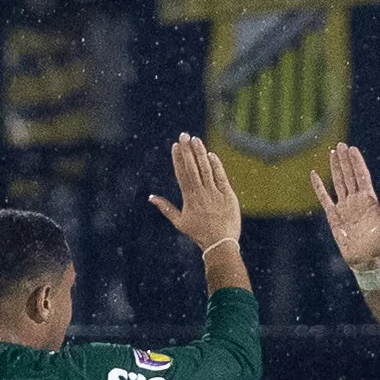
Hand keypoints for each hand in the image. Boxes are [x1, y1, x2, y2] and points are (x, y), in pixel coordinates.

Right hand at [148, 133, 241, 251]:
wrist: (220, 244)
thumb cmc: (199, 234)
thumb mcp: (179, 222)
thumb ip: (166, 208)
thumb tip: (151, 197)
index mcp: (189, 199)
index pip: (182, 174)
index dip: (178, 159)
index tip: (175, 146)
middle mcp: (201, 194)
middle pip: (192, 168)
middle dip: (187, 151)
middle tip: (184, 135)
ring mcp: (214, 193)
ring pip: (206, 169)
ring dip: (200, 153)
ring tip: (196, 139)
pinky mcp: (228, 195)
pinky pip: (221, 176)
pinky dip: (216, 165)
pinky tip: (211, 154)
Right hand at [311, 142, 379, 272]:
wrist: (366, 259)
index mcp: (369, 200)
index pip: (361, 176)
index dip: (357, 162)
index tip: (352, 149)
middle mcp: (356, 200)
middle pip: (349, 175)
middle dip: (345, 160)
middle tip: (340, 145)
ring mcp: (344, 207)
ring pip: (338, 183)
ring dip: (335, 168)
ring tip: (332, 153)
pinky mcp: (334, 216)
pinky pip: (325, 198)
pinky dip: (319, 187)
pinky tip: (315, 175)